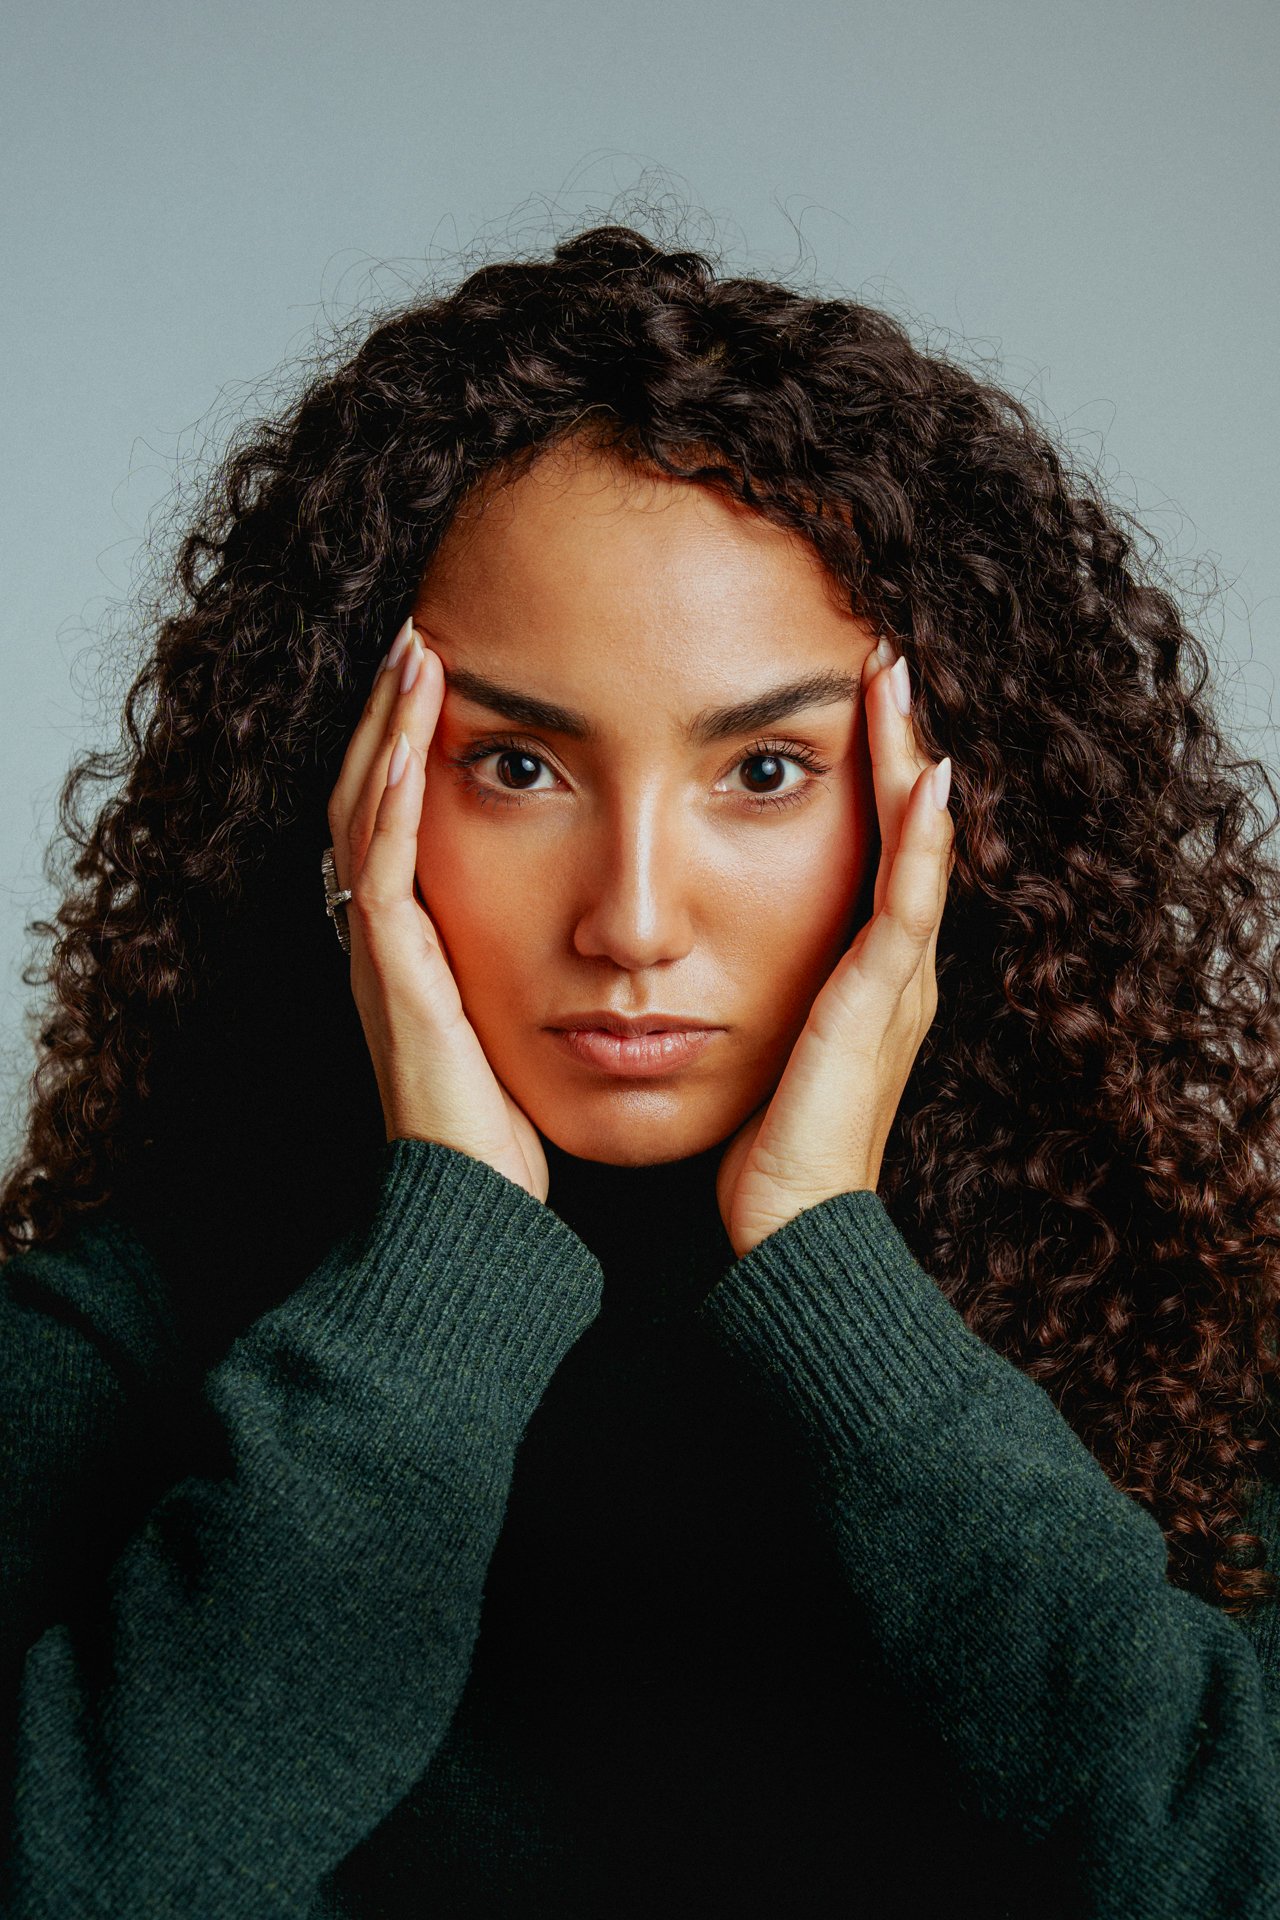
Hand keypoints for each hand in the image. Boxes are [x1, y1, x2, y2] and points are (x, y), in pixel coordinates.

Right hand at [326, 618, 548, 1200]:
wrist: (481, 1211)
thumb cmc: (513, 1129)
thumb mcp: (531, 1025)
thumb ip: (546, 968)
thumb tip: (615, 932)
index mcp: (421, 942)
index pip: (404, 816)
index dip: (415, 742)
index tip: (446, 673)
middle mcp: (388, 937)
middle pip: (369, 793)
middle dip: (389, 713)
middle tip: (415, 635)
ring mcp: (381, 953)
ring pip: (363, 812)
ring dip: (385, 730)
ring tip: (411, 654)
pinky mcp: (392, 976)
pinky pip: (381, 868)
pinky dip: (392, 800)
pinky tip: (413, 742)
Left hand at [715, 639, 954, 1258]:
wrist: (790, 1232)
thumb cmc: (763, 1152)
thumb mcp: (755, 1050)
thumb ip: (746, 995)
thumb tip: (685, 956)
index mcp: (861, 977)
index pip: (876, 851)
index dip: (871, 776)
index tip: (849, 701)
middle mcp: (892, 970)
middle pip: (908, 832)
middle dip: (899, 744)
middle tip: (887, 658)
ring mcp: (895, 985)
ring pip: (918, 848)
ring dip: (911, 760)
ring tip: (900, 680)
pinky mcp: (881, 1005)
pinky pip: (910, 904)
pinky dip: (922, 839)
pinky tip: (925, 777)